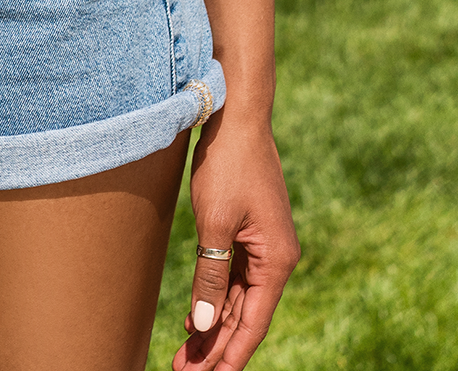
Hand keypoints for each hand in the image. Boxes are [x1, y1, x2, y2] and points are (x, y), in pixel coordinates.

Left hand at [174, 112, 299, 370]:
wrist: (236, 115)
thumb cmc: (227, 165)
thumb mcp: (214, 223)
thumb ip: (210, 276)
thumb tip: (203, 326)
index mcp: (277, 260)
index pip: (254, 323)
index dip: (231, 355)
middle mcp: (276, 258)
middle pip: (246, 315)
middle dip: (216, 346)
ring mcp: (264, 244)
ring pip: (238, 298)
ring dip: (213, 325)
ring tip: (185, 355)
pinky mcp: (249, 231)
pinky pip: (234, 275)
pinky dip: (216, 297)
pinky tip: (197, 317)